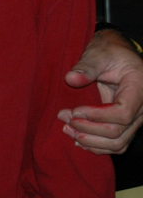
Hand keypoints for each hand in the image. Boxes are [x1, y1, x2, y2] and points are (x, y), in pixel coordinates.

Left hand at [60, 28, 142, 153]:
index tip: (74, 110)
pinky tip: (77, 139)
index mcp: (139, 89)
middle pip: (118, 132)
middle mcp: (142, 108)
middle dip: (87, 129)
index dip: (96, 116)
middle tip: (63, 117)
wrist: (118, 55)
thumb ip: (86, 66)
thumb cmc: (110, 52)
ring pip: (118, 143)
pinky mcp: (126, 124)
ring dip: (90, 140)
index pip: (122, 114)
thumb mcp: (98, 53)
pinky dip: (97, 146)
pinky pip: (117, 143)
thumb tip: (70, 79)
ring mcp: (136, 119)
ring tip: (66, 129)